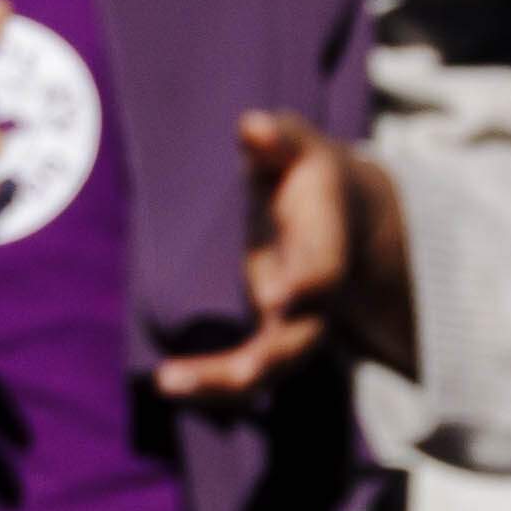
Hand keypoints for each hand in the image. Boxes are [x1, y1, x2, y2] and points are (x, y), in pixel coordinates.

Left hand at [157, 106, 414, 402]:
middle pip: (302, 338)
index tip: (276, 296)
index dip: (304, 284)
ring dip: (226, 382)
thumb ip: (280, 139)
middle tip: (242, 375)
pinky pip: (246, 372)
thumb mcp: (300, 149)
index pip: (322, 271)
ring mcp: (297, 323)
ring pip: (272, 366)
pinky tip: (168, 383)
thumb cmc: (308, 175)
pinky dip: (211, 384)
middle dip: (271, 357)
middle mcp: (316, 296)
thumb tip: (252, 126)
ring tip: (169, 382)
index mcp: (326, 245)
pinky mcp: (272, 338)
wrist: (342, 218)